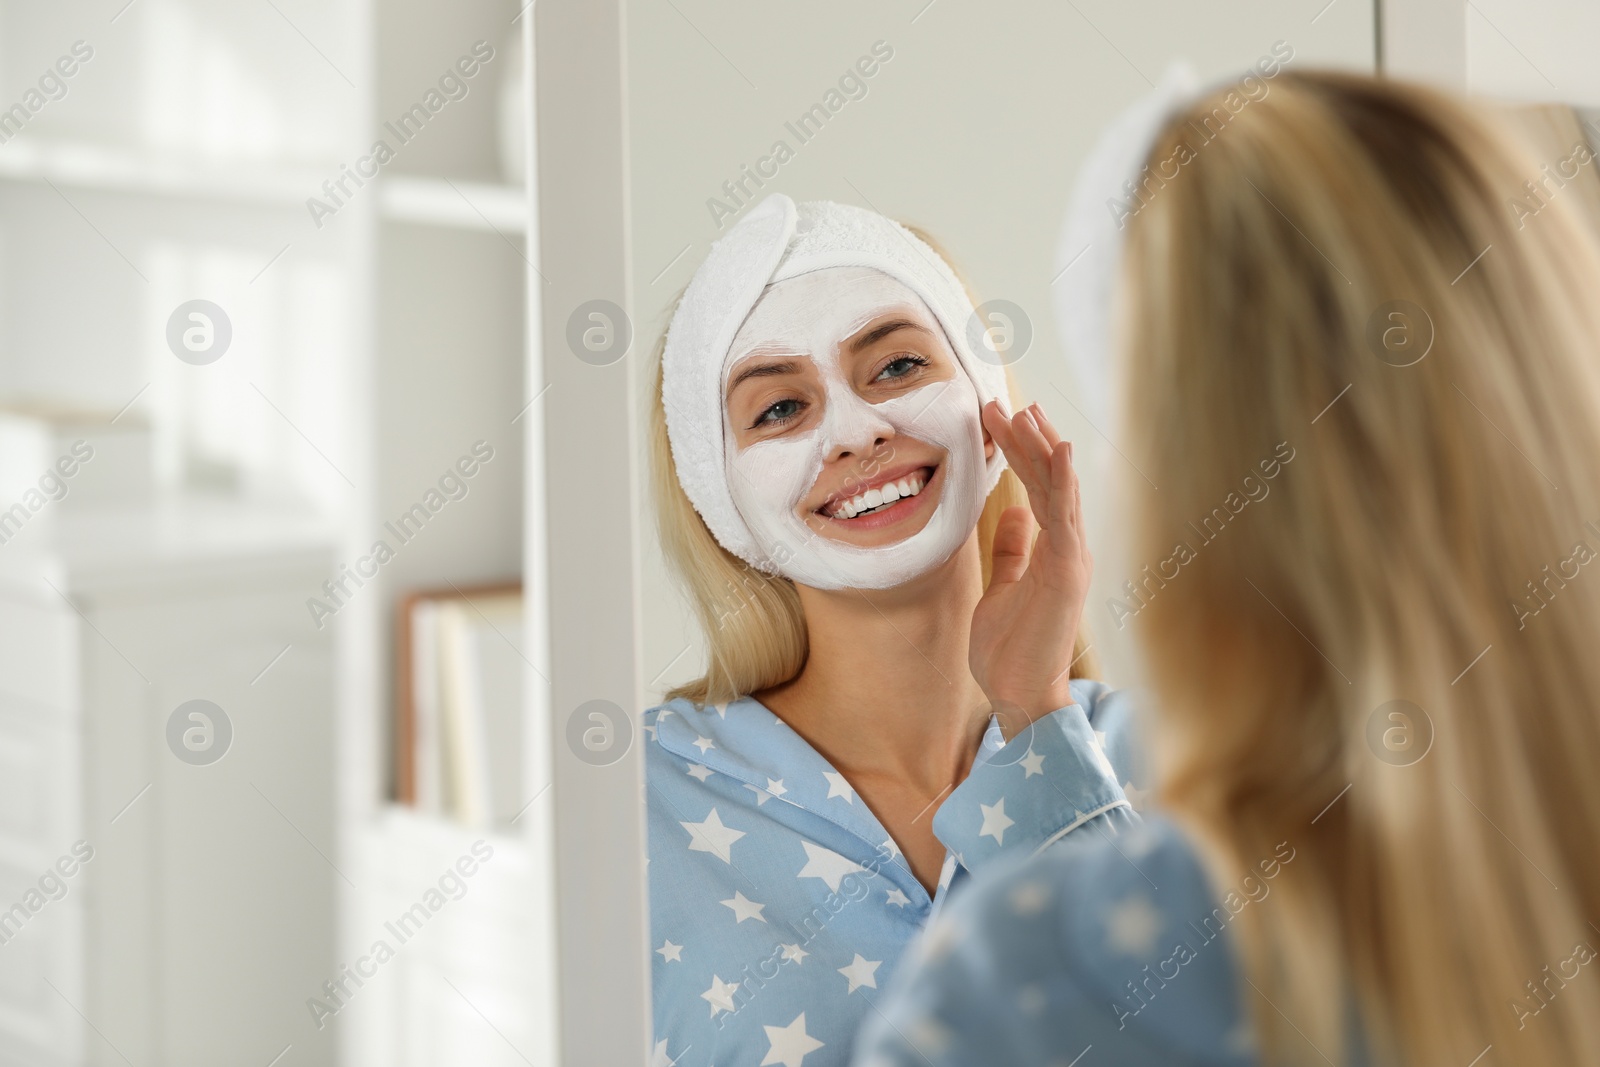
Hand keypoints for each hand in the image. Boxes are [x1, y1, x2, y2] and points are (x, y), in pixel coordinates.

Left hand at [970, 400, 1092, 740]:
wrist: (1018, 695)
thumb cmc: (1010, 650)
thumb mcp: (1002, 589)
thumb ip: (1013, 552)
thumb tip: (1015, 513)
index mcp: (1053, 551)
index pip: (1038, 488)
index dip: (1021, 453)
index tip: (1000, 419)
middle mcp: (1067, 549)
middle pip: (1051, 481)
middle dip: (1028, 440)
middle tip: (1002, 403)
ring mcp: (1071, 558)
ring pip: (1061, 490)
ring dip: (1043, 448)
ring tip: (1025, 411)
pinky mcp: (1068, 571)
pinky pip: (1067, 517)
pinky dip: (1065, 480)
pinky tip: (1058, 448)